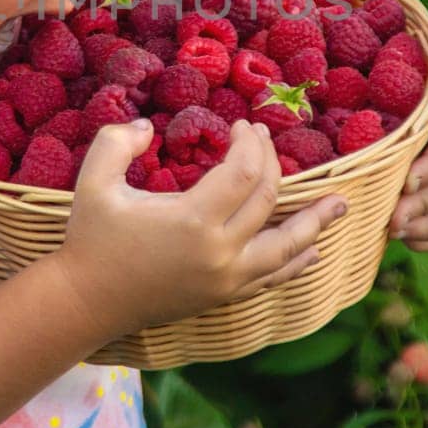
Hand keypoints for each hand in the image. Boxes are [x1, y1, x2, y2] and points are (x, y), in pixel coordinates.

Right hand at [54, 119, 348, 337]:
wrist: (86, 302)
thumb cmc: (90, 238)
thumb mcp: (93, 181)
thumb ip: (116, 142)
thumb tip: (146, 125)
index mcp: (193, 220)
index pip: (244, 172)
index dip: (251, 143)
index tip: (244, 126)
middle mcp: (219, 252)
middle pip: (268, 200)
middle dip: (273, 164)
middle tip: (268, 140)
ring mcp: (226, 279)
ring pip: (285, 248)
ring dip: (314, 224)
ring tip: (340, 206)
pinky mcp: (223, 296)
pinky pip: (272, 278)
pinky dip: (296, 263)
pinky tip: (314, 253)